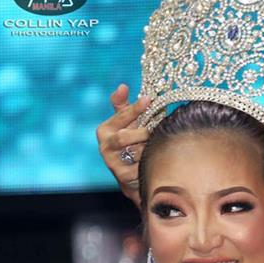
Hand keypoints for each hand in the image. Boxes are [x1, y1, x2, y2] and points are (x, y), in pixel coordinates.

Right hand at [96, 84, 151, 206]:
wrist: (134, 176)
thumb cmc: (132, 144)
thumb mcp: (128, 124)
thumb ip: (124, 106)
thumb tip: (122, 86)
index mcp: (105, 130)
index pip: (121, 116)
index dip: (135, 108)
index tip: (149, 99)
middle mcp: (105, 146)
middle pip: (124, 137)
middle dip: (143, 134)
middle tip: (157, 131)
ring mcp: (113, 163)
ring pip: (136, 152)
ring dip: (150, 148)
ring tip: (158, 146)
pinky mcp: (123, 177)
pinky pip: (143, 166)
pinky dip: (151, 161)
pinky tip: (157, 159)